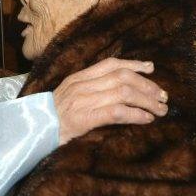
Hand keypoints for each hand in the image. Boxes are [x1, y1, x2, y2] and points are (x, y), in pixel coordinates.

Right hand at [53, 58, 167, 145]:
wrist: (33, 131)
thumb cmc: (51, 119)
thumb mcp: (69, 97)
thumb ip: (89, 90)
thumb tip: (118, 92)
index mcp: (78, 78)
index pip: (110, 64)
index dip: (133, 64)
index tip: (151, 68)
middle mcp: (82, 85)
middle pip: (123, 77)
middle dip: (147, 85)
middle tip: (163, 96)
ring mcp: (83, 100)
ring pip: (124, 93)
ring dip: (147, 101)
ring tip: (160, 110)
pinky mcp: (85, 117)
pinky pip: (117, 112)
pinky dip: (136, 115)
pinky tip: (146, 119)